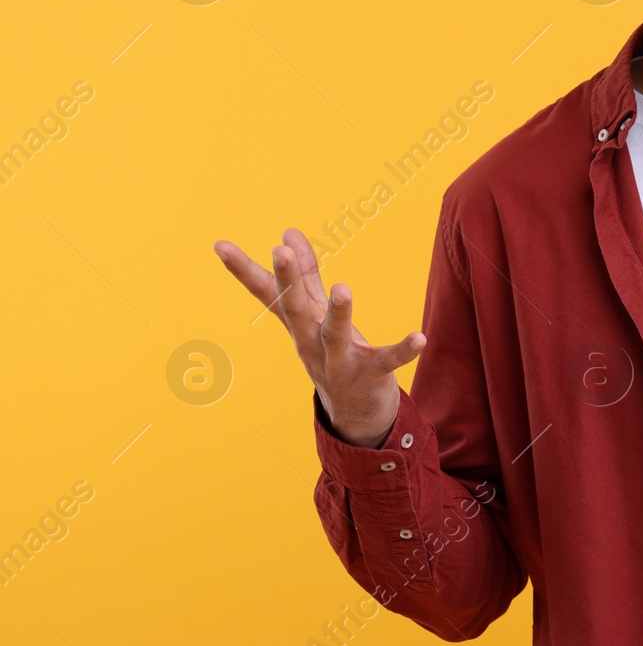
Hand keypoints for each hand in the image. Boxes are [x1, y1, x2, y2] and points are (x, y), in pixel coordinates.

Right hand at [213, 228, 425, 447]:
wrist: (353, 412)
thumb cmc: (333, 352)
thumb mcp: (316, 314)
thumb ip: (305, 274)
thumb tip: (288, 232)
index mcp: (299, 323)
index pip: (267, 293)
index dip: (244, 269)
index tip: (220, 244)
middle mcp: (311, 343)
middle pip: (295, 309)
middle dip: (288, 281)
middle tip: (280, 252)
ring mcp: (338, 362)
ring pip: (334, 337)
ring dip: (339, 313)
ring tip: (343, 289)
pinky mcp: (369, 376)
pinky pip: (386, 362)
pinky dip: (402, 351)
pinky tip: (418, 338)